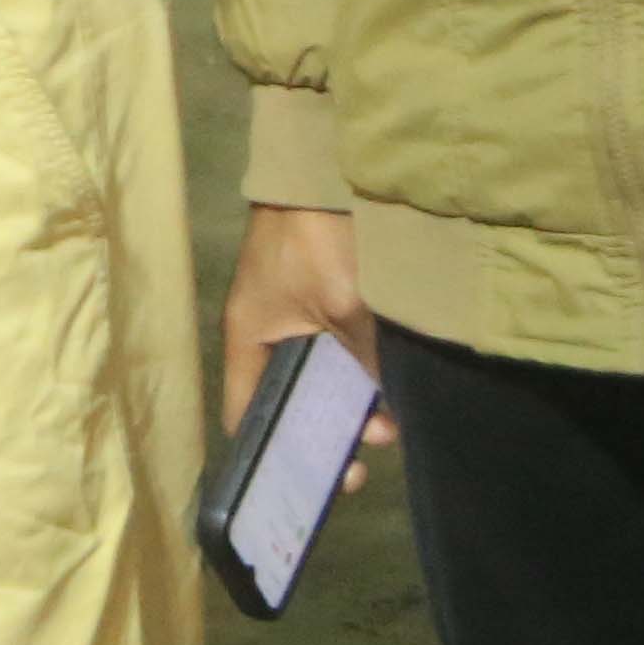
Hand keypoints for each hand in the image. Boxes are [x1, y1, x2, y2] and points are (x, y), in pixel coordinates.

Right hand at [218, 202, 398, 495]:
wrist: (326, 164)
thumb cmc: (316, 236)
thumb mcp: (343, 304)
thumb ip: (365, 359)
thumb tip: (390, 408)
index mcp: (249, 337)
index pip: (245, 413)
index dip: (272, 451)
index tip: (315, 480)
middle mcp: (269, 334)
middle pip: (293, 401)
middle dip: (331, 430)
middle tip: (374, 445)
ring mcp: (298, 317)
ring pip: (324, 379)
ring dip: (356, 402)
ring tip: (395, 419)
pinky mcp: (327, 301)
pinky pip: (343, 353)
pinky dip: (366, 373)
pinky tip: (398, 386)